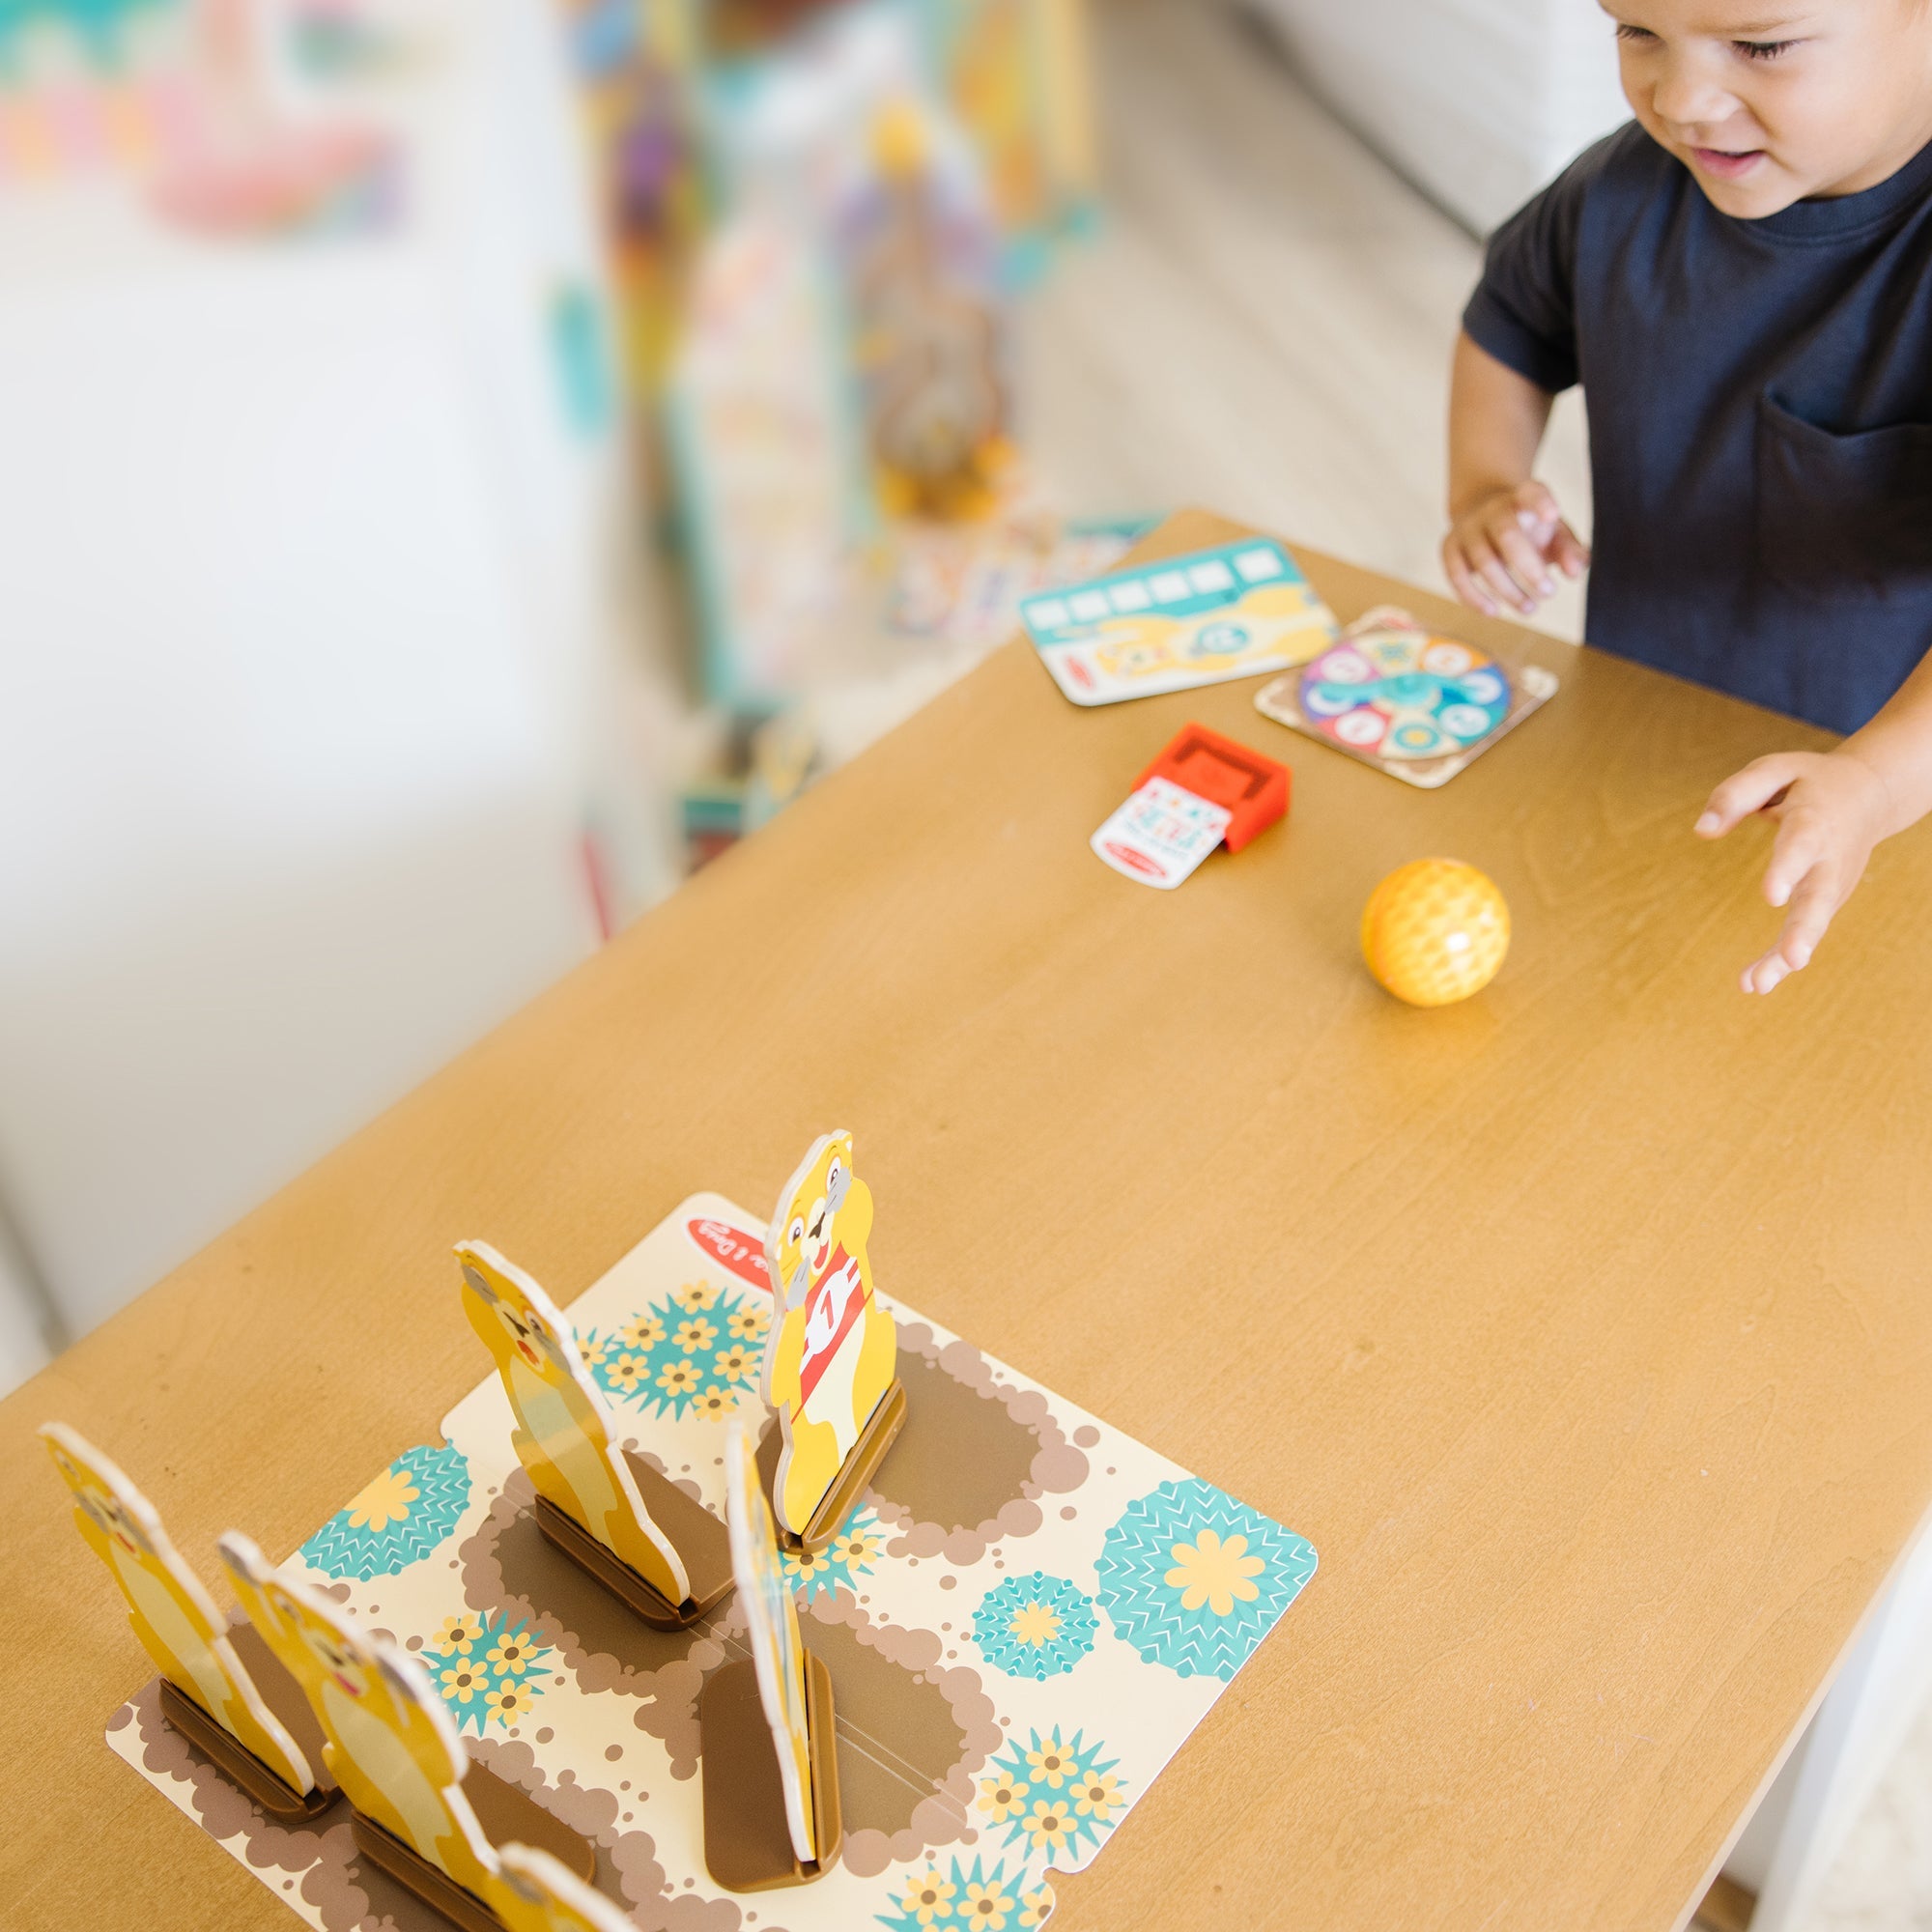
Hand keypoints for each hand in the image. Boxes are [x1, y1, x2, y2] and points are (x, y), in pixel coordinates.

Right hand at [1442, 481, 1589, 618]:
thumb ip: (1570, 550)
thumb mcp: (1554, 532)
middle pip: (1507, 535)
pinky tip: (1493, 611)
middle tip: (1548, 593)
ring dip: (1508, 591)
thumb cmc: (1528, 527)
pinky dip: (1473, 597)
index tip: (1553, 516)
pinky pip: (1456, 575)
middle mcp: (1492, 509)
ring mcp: (1467, 528)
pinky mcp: (1450, 547)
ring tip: (1529, 608)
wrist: (1483, 513)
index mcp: (1522, 497)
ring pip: (1484, 562)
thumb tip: (1574, 572)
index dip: (1541, 503)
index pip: (1532, 494)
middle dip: (1529, 569)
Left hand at [1695, 751, 1895, 993]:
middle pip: (1819, 897)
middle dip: (1804, 930)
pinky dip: (1782, 959)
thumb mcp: (1774, 769)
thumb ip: (1736, 795)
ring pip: (1813, 923)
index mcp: (1814, 820)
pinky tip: (1752, 984)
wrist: (1869, 793)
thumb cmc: (1809, 782)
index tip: (1771, 897)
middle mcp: (1828, 858)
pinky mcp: (1826, 900)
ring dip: (1788, 956)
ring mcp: (1832, 883)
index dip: (1787, 870)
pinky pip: (1805, 932)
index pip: (1801, 845)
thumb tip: (1701, 831)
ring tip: (1758, 985)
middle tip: (1793, 960)